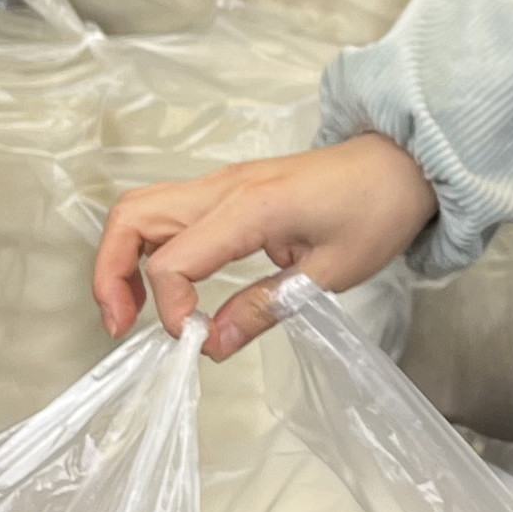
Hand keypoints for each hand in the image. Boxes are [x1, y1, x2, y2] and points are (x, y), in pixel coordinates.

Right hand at [92, 133, 438, 358]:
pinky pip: (166, 210)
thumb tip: (212, 346)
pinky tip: (163, 285)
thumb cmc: (376, 213)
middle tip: (120, 325)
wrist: (402, 164)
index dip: (171, 309)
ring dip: (120, 257)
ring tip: (129, 310)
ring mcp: (220, 182)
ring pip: (140, 208)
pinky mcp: (225, 188)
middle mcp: (222, 187)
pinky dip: (147, 246)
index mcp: (249, 207)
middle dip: (110, 273)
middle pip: (132, 217)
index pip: (173, 260)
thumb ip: (265, 309)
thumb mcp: (328, 274)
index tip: (195, 341)